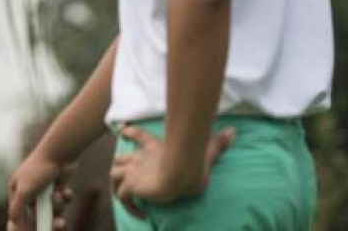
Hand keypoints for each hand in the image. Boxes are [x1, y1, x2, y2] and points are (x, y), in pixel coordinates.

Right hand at [6, 156, 73, 229]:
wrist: (59, 153)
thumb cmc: (39, 169)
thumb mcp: (25, 191)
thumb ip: (18, 209)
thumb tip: (13, 222)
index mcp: (17, 190)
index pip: (19, 214)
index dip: (27, 225)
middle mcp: (29, 191)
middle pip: (38, 215)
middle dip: (49, 219)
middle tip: (59, 224)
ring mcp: (44, 189)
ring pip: (52, 209)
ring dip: (58, 205)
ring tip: (60, 195)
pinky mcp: (57, 187)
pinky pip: (62, 201)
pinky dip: (65, 198)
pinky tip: (66, 191)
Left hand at [109, 125, 234, 218]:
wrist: (179, 172)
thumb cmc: (192, 162)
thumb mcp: (206, 152)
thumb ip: (218, 143)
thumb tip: (232, 131)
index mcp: (155, 148)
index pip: (138, 135)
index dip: (130, 133)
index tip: (124, 132)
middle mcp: (141, 159)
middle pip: (121, 158)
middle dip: (122, 166)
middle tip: (128, 176)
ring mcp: (134, 172)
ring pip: (115, 175)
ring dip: (119, 185)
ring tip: (129, 197)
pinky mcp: (132, 186)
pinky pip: (122, 196)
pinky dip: (128, 206)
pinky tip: (140, 215)